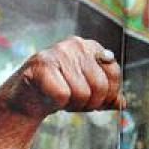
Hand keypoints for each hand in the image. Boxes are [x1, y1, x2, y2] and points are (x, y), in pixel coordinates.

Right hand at [0, 36, 123, 119]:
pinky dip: (57, 103)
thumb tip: (122, 102)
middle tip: (74, 101)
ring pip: (82, 93)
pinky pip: (63, 95)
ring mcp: (58, 52)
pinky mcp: (41, 64)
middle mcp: (76, 44)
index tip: (94, 98)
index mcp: (91, 47)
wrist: (26, 97)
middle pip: (101, 85)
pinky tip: (49, 97)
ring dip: (72, 104)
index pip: (114, 72)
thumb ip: (107, 95)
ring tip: (60, 98)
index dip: (107, 93)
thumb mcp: (88, 93)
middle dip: (90, 103)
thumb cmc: (59, 92)